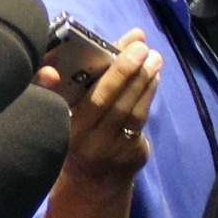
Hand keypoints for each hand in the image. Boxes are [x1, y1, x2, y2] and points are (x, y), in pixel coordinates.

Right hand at [36, 28, 161, 184]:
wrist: (92, 181)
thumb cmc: (80, 131)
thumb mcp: (75, 107)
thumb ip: (98, 71)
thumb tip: (133, 36)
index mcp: (63, 122)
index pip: (80, 95)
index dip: (105, 73)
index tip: (119, 48)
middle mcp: (82, 138)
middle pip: (107, 100)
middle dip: (126, 71)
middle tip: (142, 48)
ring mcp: (106, 149)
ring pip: (128, 110)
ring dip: (144, 82)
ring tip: (154, 59)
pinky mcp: (128, 156)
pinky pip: (139, 122)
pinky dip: (148, 97)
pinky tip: (154, 79)